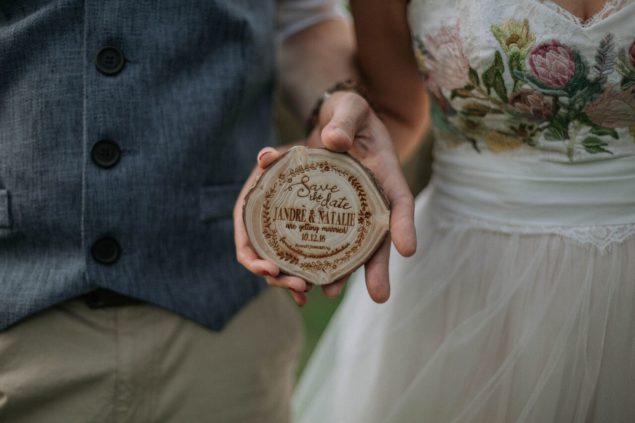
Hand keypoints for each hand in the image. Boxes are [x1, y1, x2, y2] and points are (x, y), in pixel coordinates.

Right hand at [234, 146, 315, 305]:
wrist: (306, 164)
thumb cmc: (288, 161)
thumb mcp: (279, 158)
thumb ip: (271, 158)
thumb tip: (264, 156)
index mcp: (248, 217)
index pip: (245, 248)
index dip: (254, 263)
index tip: (271, 269)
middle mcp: (259, 234)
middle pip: (263, 265)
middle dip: (279, 279)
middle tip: (301, 285)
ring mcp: (275, 242)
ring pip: (279, 270)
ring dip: (291, 283)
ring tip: (308, 290)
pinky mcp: (292, 245)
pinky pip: (294, 266)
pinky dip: (301, 279)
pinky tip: (313, 291)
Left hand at [306, 91, 415, 302]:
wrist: (334, 124)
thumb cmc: (349, 114)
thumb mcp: (351, 109)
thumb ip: (345, 121)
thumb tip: (332, 140)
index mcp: (383, 174)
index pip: (398, 200)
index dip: (404, 225)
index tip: (408, 249)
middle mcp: (369, 199)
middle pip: (377, 237)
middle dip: (378, 266)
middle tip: (380, 296)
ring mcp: (348, 210)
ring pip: (349, 246)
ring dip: (342, 271)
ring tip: (329, 293)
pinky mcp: (326, 213)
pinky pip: (321, 236)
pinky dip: (312, 255)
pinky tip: (300, 275)